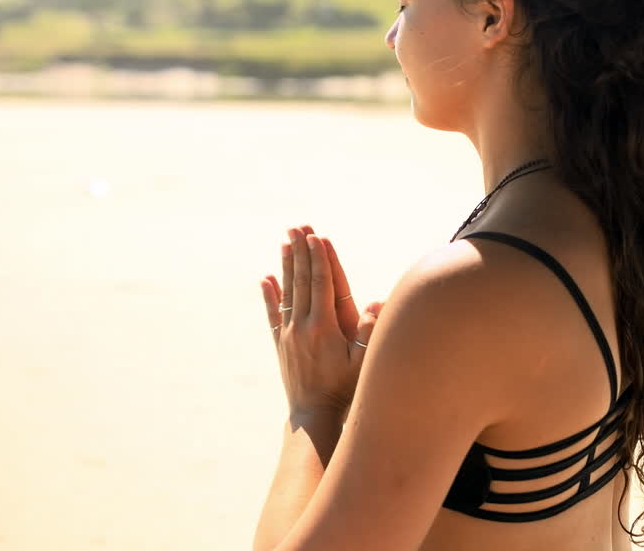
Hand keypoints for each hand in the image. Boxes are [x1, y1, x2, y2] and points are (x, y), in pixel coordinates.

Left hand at [259, 224, 382, 417]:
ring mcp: (289, 335)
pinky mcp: (281, 344)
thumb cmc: (346, 390)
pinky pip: (273, 314)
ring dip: (286, 265)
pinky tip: (266, 278)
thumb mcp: (363, 362)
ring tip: (284, 242)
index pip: (321, 283)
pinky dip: (270, 295)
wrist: (313, 415)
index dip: (319, 258)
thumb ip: (369, 332)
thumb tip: (376, 302)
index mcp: (324, 327)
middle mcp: (303, 326)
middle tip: (297, 227)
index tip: (315, 236)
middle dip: (300, 251)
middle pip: (301, 281)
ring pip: (287, 292)